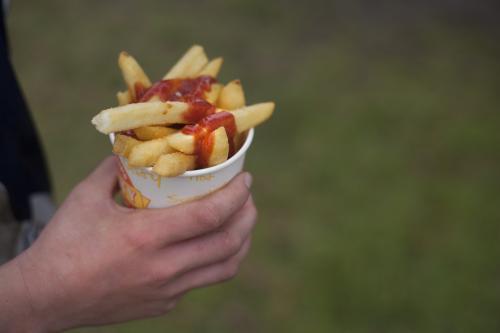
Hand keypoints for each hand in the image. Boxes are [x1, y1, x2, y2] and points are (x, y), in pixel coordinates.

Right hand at [1, 156, 255, 331]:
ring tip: (241, 221)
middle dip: (248, 215)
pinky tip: (209, 244)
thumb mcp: (87, 196)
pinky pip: (202, 280)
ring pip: (225, 267)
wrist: (46, 297)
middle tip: (247, 197)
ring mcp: (168, 291)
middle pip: (229, 242)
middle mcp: (164, 268)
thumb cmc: (64, 243)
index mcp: (146, 237)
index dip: (236, 195)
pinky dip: (216, 259)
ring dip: (241, 241)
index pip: (210, 214)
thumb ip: (116, 168)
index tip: (246, 179)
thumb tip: (139, 148)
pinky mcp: (165, 304)